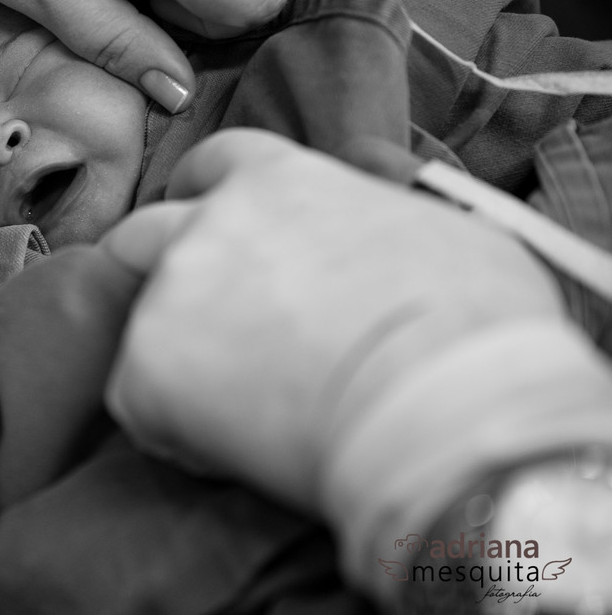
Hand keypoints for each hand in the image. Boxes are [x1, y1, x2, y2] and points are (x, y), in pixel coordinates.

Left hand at [100, 129, 566, 508]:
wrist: (440, 408)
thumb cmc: (472, 324)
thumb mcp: (447, 231)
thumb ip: (384, 209)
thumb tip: (379, 213)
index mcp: (279, 179)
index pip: (218, 163)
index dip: (207, 195)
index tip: (211, 223)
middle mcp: (208, 222)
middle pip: (146, 232)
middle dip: (155, 266)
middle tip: (192, 318)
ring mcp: (169, 294)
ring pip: (143, 321)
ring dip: (174, 354)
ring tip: (232, 402)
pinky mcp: (145, 371)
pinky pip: (141, 403)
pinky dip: (176, 428)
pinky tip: (236, 452)